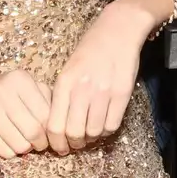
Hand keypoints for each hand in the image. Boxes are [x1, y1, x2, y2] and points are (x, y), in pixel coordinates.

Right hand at [0, 70, 51, 157]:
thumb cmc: (9, 90)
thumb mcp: (30, 86)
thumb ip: (48, 100)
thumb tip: (63, 126)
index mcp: (20, 80)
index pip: (46, 115)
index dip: (52, 130)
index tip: (51, 134)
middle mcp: (2, 93)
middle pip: (34, 132)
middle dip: (41, 143)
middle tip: (40, 143)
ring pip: (21, 145)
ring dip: (27, 148)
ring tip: (24, 141)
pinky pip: (5, 152)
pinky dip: (12, 152)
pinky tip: (10, 142)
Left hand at [46, 0, 148, 154]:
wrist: (118, 30)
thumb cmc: (90, 50)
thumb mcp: (68, 69)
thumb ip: (62, 96)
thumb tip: (58, 127)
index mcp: (64, 83)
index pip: (54, 125)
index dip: (56, 143)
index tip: (60, 147)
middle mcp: (82, 89)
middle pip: (74, 133)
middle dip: (74, 144)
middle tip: (76, 144)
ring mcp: (103, 91)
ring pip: (94, 132)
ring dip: (92, 138)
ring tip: (91, 133)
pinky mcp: (122, 93)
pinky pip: (112, 124)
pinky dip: (107, 131)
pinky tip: (104, 124)